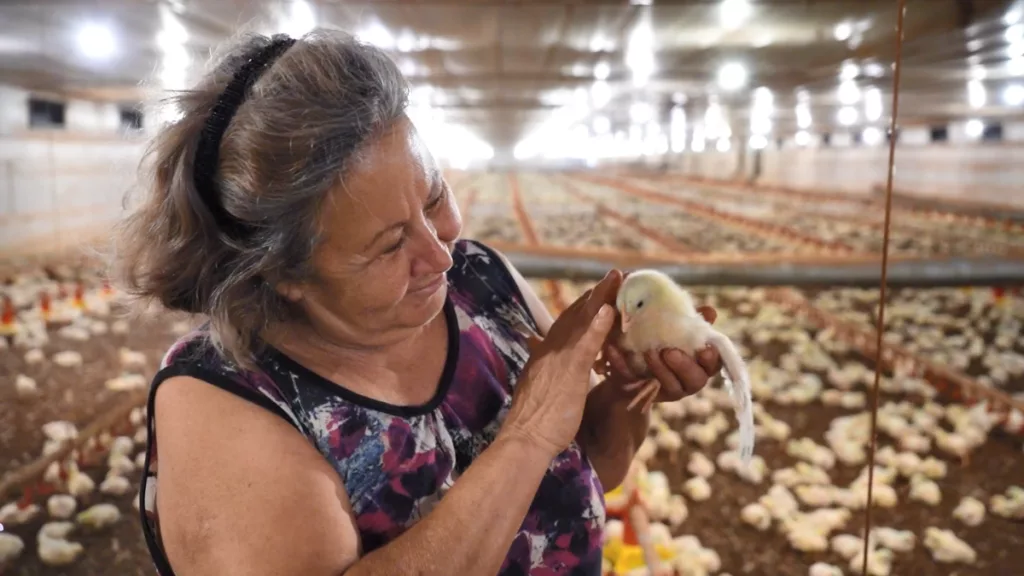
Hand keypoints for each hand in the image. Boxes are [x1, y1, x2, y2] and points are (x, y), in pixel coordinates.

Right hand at [501, 270, 621, 458]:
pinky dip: (598, 325)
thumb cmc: (533, 422)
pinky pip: (586, 344)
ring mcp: (558, 359)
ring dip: (601, 297)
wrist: (524, 439)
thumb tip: (537, 356)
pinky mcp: (569, 372)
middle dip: (596, 294)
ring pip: (582, 321)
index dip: (583, 307)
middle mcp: (549, 350)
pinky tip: (611, 310)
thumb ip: (541, 370)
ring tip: (618, 278)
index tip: (598, 292)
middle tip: (615, 275)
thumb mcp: (537, 388)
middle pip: (575, 314)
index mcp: (543, 355)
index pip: (566, 323)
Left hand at [596, 305, 721, 411]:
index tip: (706, 350)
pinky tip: (614, 350)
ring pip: (671, 387)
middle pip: (695, 380)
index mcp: (700, 363)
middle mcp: (687, 380)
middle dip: (684, 366)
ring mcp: (666, 389)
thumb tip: (710, 311)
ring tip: (649, 353)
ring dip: (660, 370)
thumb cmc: (660, 335)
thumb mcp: (674, 325)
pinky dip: (623, 366)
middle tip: (669, 352)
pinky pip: (633, 382)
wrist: (627, 354)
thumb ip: (691, 320)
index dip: (712, 359)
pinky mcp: (640, 391)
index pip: (713, 364)